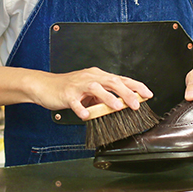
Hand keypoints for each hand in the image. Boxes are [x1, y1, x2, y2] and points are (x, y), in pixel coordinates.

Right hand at [35, 67, 152, 120]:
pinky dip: (81, 109)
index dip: (135, 86)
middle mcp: (90, 77)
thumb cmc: (68, 88)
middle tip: (137, 103)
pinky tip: (86, 115)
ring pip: (95, 88)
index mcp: (98, 76)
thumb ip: (104, 97)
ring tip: (117, 107)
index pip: (121, 79)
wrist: (45, 86)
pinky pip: (75, 102)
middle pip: (112, 81)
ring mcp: (78, 85)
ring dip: (108, 97)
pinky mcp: (67, 94)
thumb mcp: (89, 91)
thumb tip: (121, 104)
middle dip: (126, 92)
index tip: (148, 94)